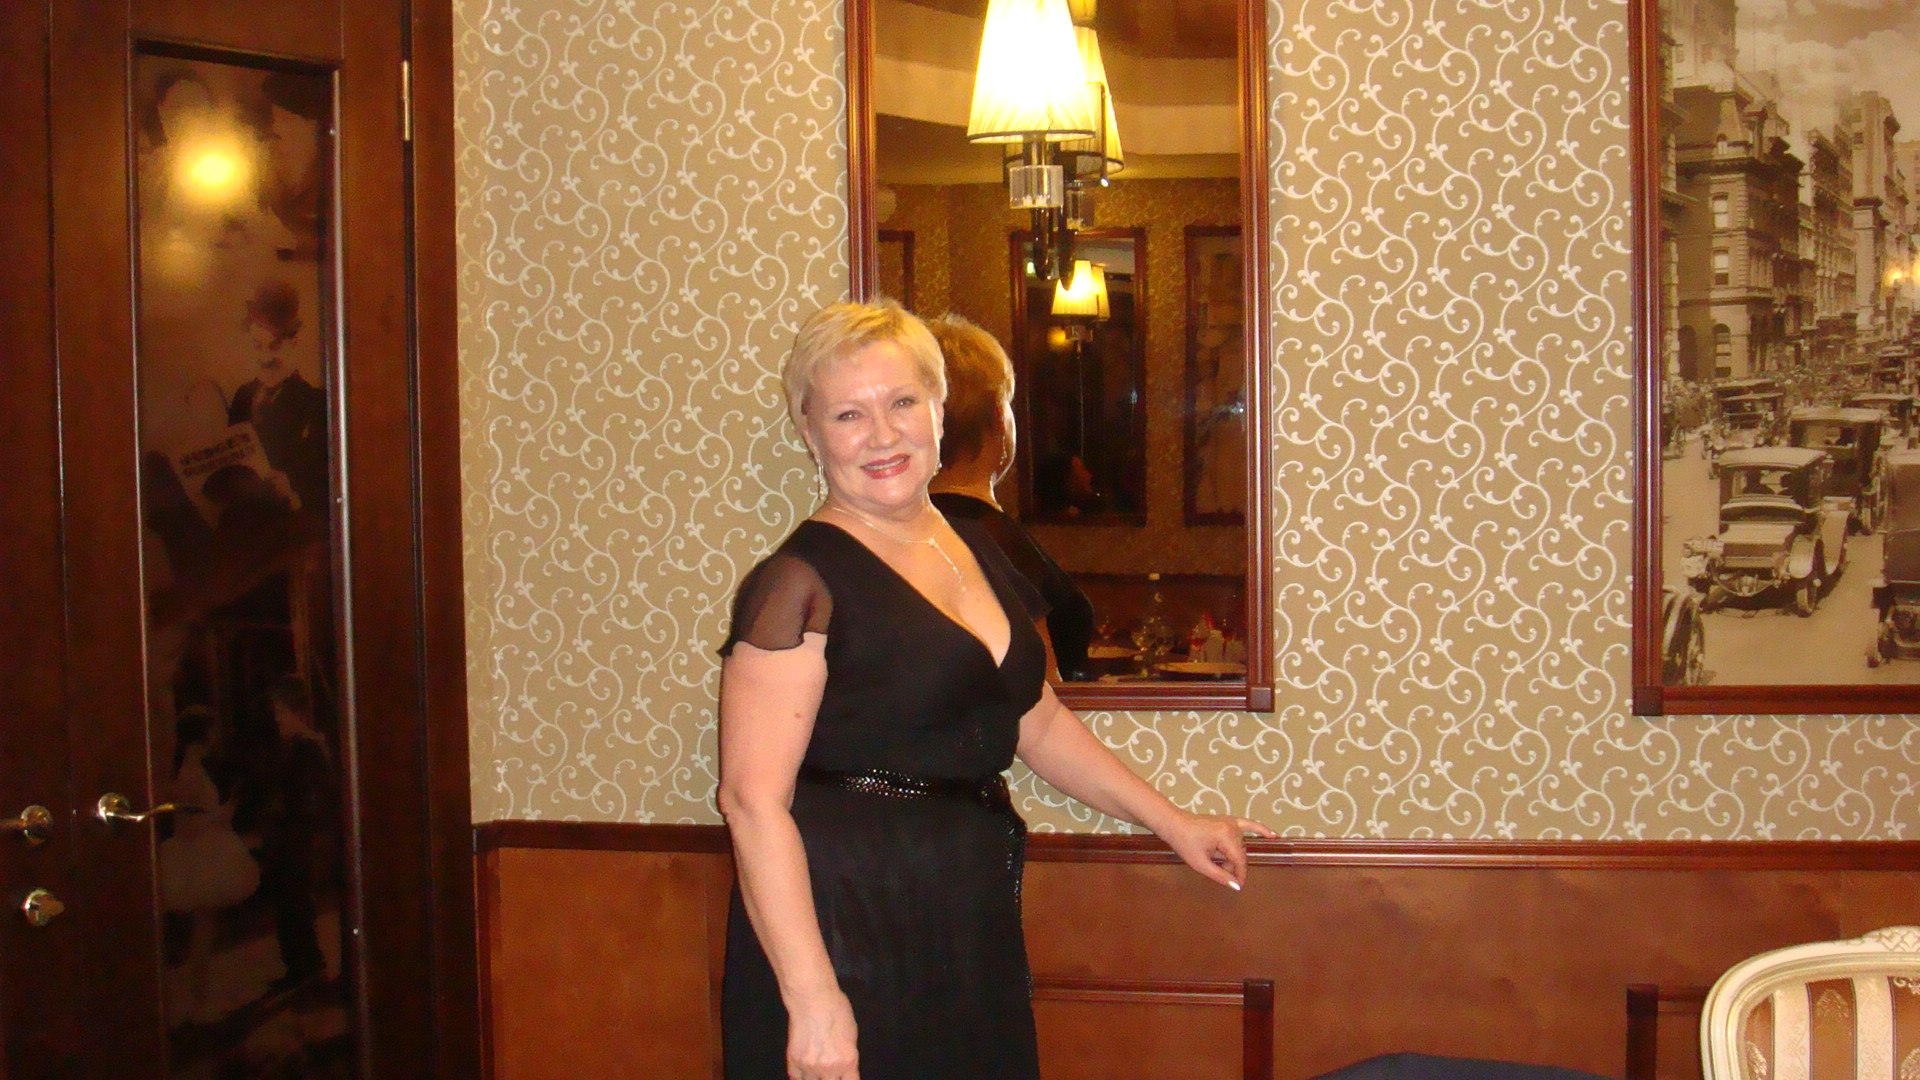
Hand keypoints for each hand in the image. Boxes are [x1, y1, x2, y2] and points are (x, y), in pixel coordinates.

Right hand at [786, 990, 858, 1079]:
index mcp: (848, 1061)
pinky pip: (795, 1078)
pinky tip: (803, 1071)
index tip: (845, 1077)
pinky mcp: (793, 1061)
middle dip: (831, 1079)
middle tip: (829, 1072)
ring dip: (815, 1078)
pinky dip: (800, 1076)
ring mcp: (809, 1066)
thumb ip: (848, 1055)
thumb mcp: (852, 1034)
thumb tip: (846, 1066)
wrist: (812, 999)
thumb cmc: (837, 1009)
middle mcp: (829, 1068)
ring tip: (816, 1070)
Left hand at [1157, 811, 1276, 890]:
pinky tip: (1273, 835)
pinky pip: (1249, 825)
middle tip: (1218, 871)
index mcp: (1226, 836)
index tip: (1238, 886)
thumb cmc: (1184, 843)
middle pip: (1240, 854)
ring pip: (1241, 845)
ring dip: (1234, 856)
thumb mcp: (1200, 863)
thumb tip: (1237, 886)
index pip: (1240, 860)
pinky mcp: (1229, 820)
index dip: (1239, 875)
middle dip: (1232, 866)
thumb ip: (1220, 875)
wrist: (1174, 823)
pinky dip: (1260, 830)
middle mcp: (1233, 827)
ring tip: (1219, 860)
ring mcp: (1232, 822)